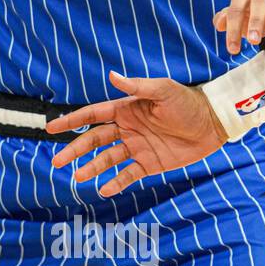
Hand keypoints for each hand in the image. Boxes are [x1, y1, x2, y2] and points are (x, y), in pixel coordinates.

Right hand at [45, 70, 227, 196]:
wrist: (213, 123)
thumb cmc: (188, 102)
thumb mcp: (163, 90)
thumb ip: (137, 86)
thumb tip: (112, 76)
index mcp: (125, 109)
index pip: (92, 116)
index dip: (71, 121)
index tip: (51, 128)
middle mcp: (127, 129)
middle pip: (94, 141)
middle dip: (74, 150)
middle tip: (57, 162)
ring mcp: (137, 148)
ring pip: (107, 160)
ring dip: (92, 168)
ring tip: (77, 178)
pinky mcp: (150, 164)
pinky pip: (128, 175)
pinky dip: (116, 183)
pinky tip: (104, 190)